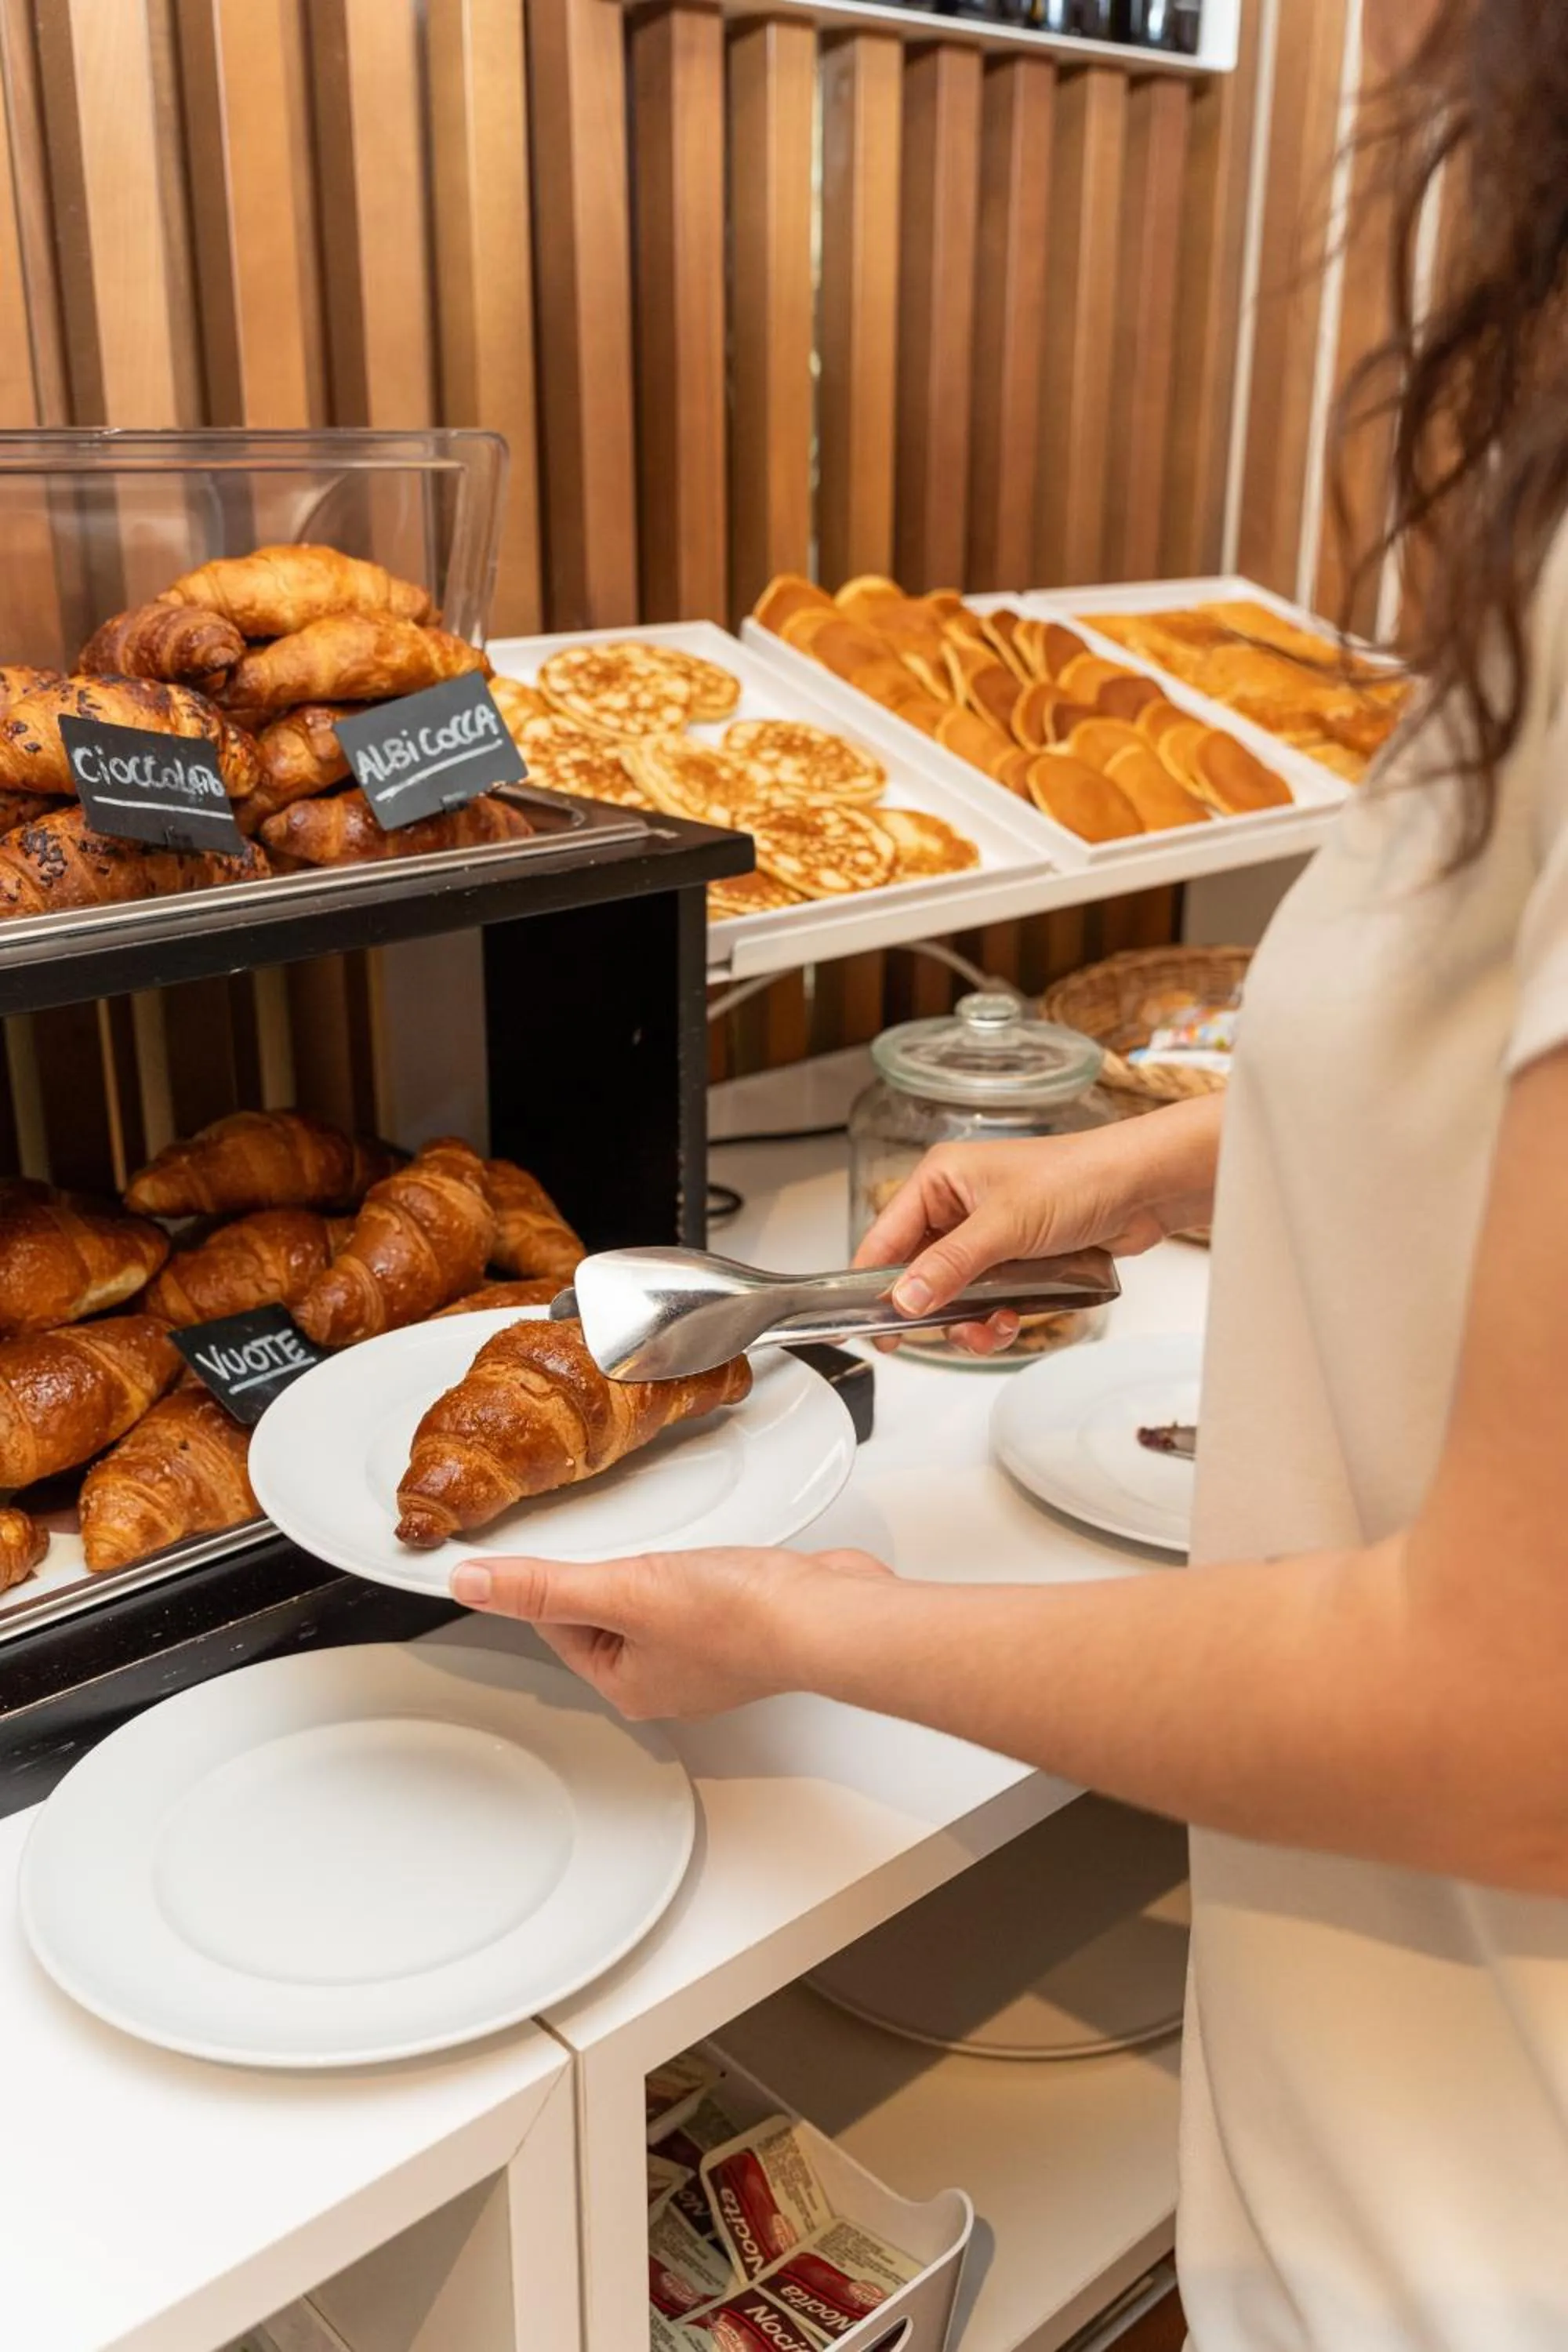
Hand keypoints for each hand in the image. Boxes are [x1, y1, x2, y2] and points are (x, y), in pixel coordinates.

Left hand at [450, 1545, 894, 1719]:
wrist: (829, 1616)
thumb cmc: (742, 1620)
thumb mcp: (622, 1589)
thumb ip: (543, 1586)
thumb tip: (470, 1584)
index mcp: (626, 1685)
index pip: (557, 1624)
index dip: (555, 1576)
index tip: (562, 1545)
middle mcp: (664, 1677)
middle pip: (603, 1611)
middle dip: (610, 1568)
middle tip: (625, 1545)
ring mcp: (707, 1653)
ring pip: (652, 1598)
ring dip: (655, 1564)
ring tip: (670, 1549)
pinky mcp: (744, 1625)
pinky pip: (698, 1591)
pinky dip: (699, 1566)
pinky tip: (713, 1554)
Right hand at [854, 1098, 1222, 1352]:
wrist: (1144, 1188)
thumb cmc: (1078, 1178)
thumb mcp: (1004, 1226)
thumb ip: (949, 1266)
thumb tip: (903, 1300)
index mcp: (940, 1180)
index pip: (884, 1238)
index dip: (870, 1284)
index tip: (860, 1325)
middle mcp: (958, 1206)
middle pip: (917, 1274)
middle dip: (931, 1310)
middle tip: (929, 1339)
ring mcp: (988, 1236)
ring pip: (953, 1296)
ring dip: (967, 1321)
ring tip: (992, 1327)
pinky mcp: (1017, 1261)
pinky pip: (987, 1301)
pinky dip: (994, 1318)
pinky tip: (1013, 1320)